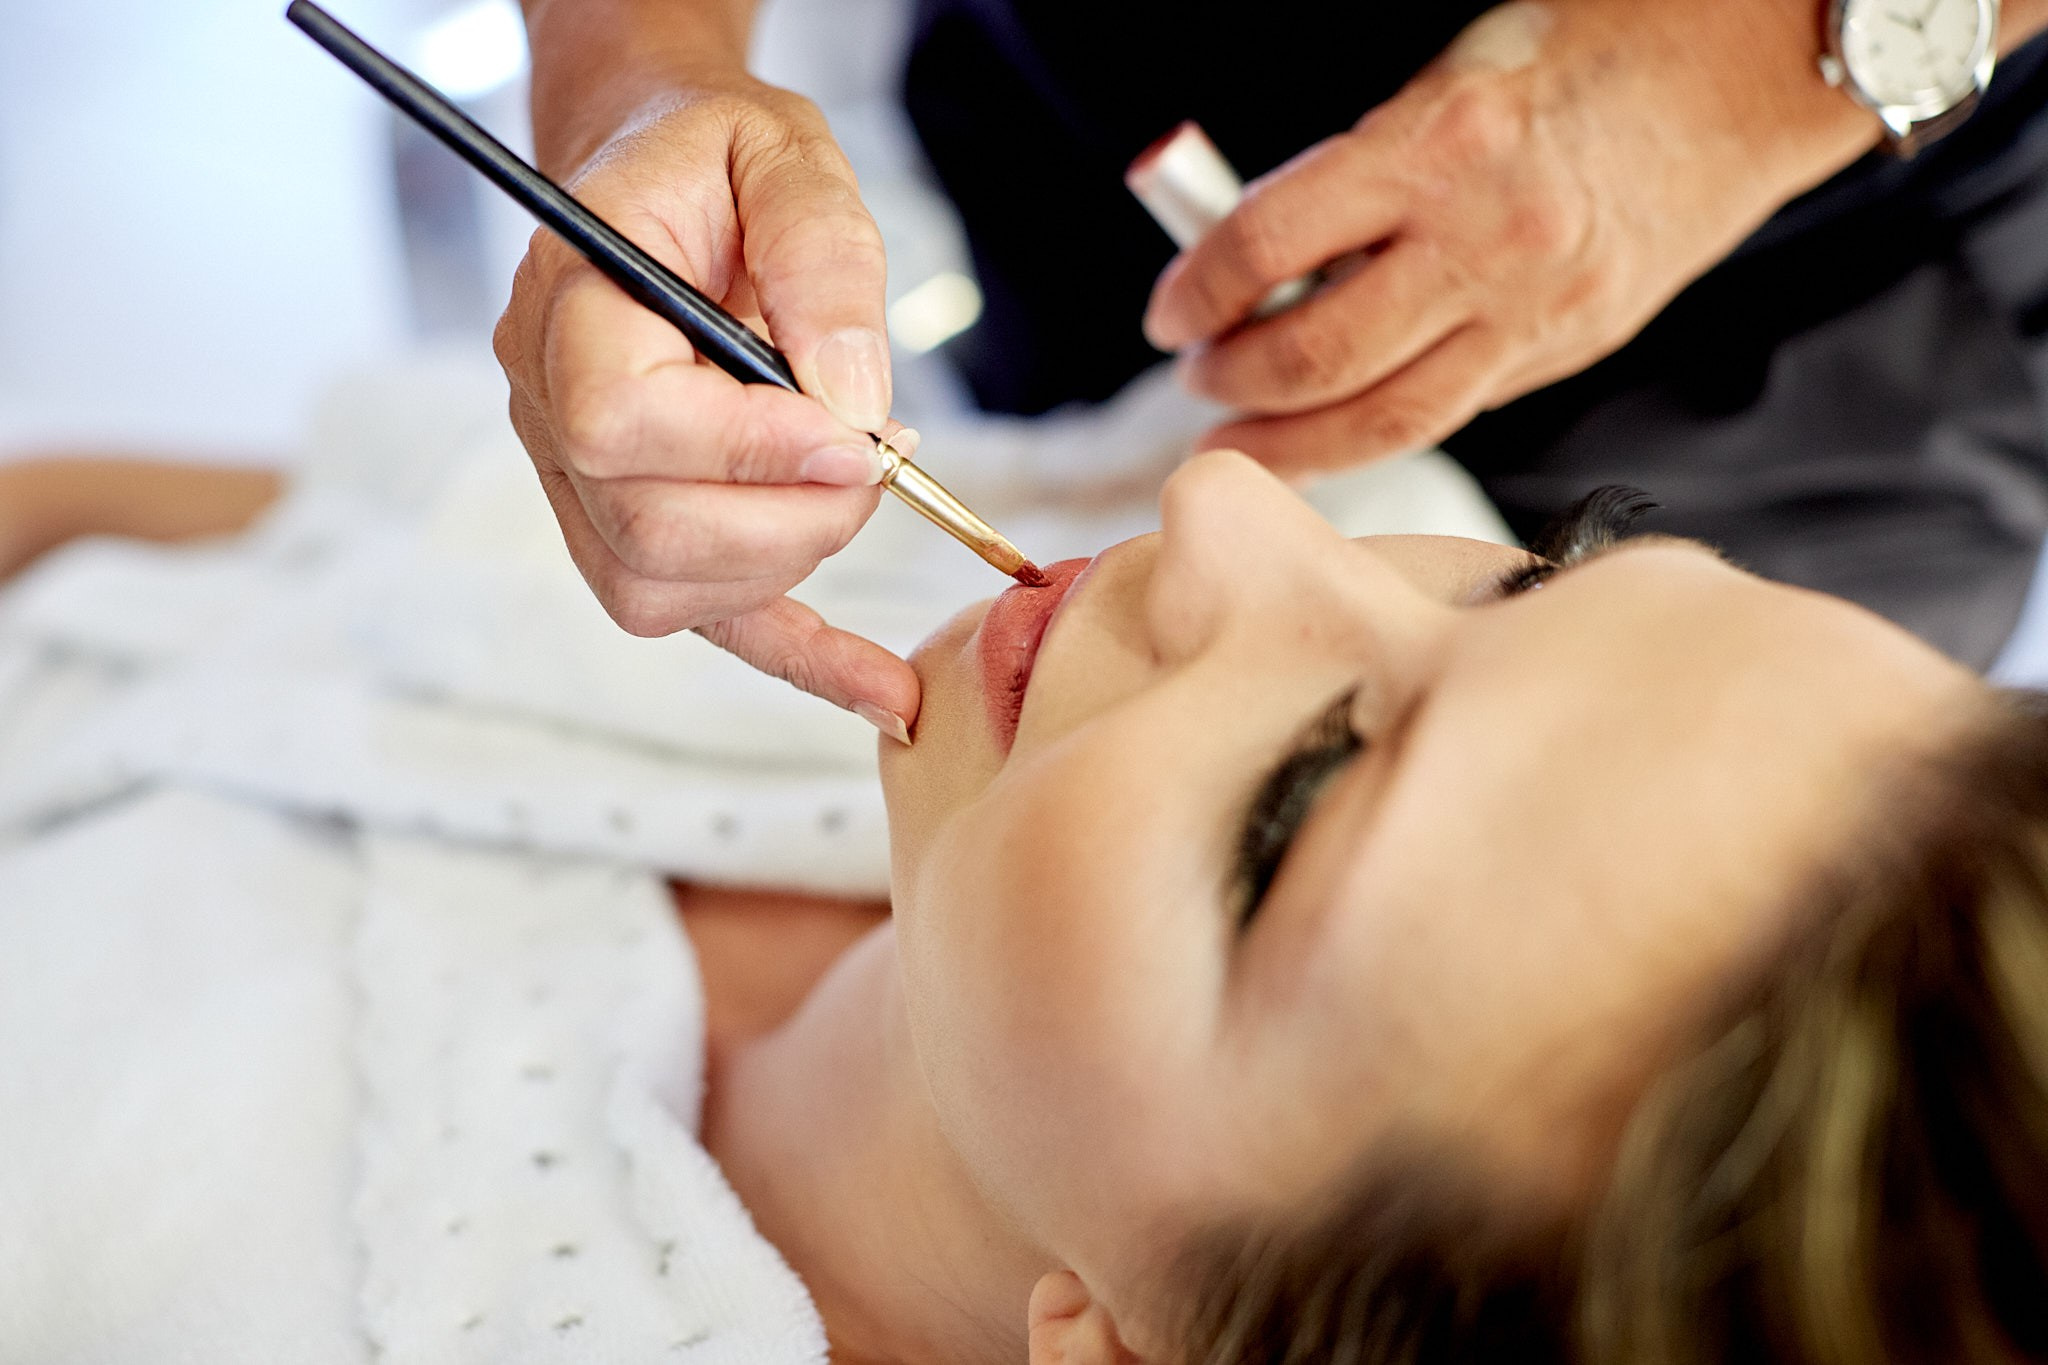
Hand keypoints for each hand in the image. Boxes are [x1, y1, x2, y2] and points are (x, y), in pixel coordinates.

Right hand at [494, 69, 918, 738]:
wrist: (665, 170)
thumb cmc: (720, 159)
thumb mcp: (788, 160)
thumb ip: (822, 262)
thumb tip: (852, 405)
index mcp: (567, 306)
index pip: (622, 425)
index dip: (748, 450)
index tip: (856, 433)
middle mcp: (548, 410)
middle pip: (649, 530)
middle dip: (794, 515)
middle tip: (880, 455)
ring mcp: (578, 482)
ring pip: (660, 591)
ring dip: (792, 560)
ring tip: (860, 477)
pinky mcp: (632, 526)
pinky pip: (701, 618)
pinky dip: (798, 658)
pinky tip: (881, 691)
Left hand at [1142, 0, 1877, 477]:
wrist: (1746, 75)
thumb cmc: (1590, 51)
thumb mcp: (1448, 77)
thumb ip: (1351, 173)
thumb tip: (1253, 261)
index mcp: (1438, 143)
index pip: (1267, 245)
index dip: (1194, 291)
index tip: (1166, 314)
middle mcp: (1485, 238)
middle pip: (1314, 357)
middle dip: (1230, 385)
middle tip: (1194, 383)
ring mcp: (1534, 309)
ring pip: (1382, 420)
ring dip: (1289, 446)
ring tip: (1239, 445)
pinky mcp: (1569, 350)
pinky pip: (1449, 412)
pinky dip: (1374, 432)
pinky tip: (1331, 433)